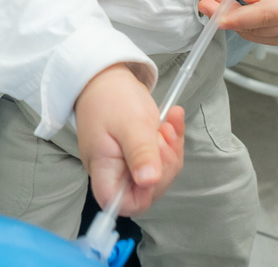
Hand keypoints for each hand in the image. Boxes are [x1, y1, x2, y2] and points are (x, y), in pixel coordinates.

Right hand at [76, 64, 184, 215]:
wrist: (105, 74)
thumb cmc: (111, 96)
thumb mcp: (130, 123)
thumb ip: (140, 153)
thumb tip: (149, 182)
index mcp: (104, 168)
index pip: (122, 203)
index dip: (145, 194)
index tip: (155, 169)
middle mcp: (113, 170)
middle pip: (146, 189)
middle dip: (164, 164)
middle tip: (164, 136)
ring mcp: (126, 161)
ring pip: (158, 173)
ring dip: (171, 149)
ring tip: (168, 124)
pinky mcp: (138, 151)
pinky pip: (160, 156)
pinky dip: (171, 139)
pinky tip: (172, 120)